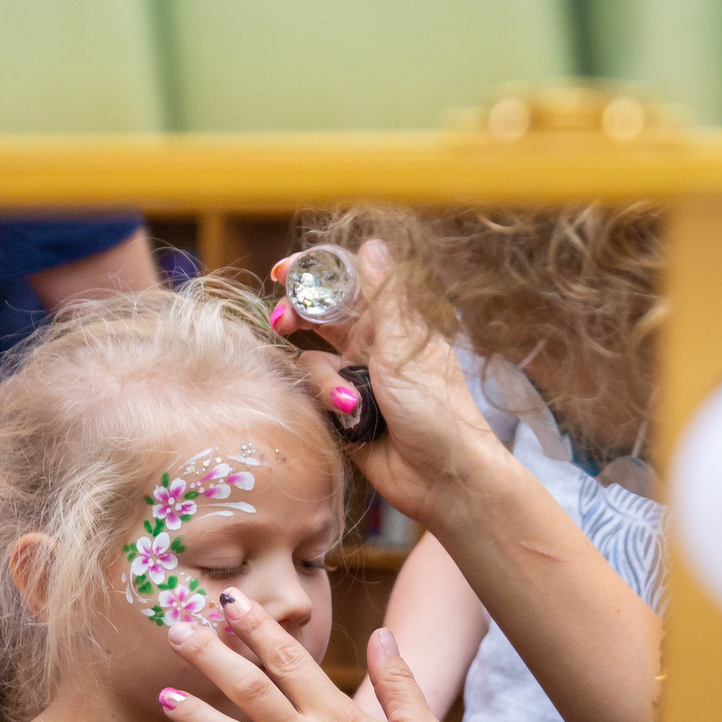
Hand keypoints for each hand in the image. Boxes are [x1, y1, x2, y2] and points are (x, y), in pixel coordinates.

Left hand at [154, 586, 488, 721]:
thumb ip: (397, 679)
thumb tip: (382, 634)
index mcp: (339, 718)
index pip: (288, 660)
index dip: (256, 627)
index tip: (228, 603)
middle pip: (249, 692)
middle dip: (210, 657)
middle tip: (176, 631)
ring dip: (196, 718)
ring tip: (163, 696)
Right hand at [271, 242, 509, 527]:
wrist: (440, 477)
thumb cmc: (436, 409)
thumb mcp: (406, 346)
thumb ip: (383, 297)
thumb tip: (370, 244)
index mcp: (392, 323)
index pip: (347, 284)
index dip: (314, 274)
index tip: (283, 272)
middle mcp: (370, 347)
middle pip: (318, 318)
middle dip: (297, 317)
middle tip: (281, 322)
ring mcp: (354, 381)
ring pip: (312, 361)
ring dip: (325, 379)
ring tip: (348, 402)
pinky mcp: (341, 415)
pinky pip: (313, 397)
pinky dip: (326, 405)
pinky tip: (348, 419)